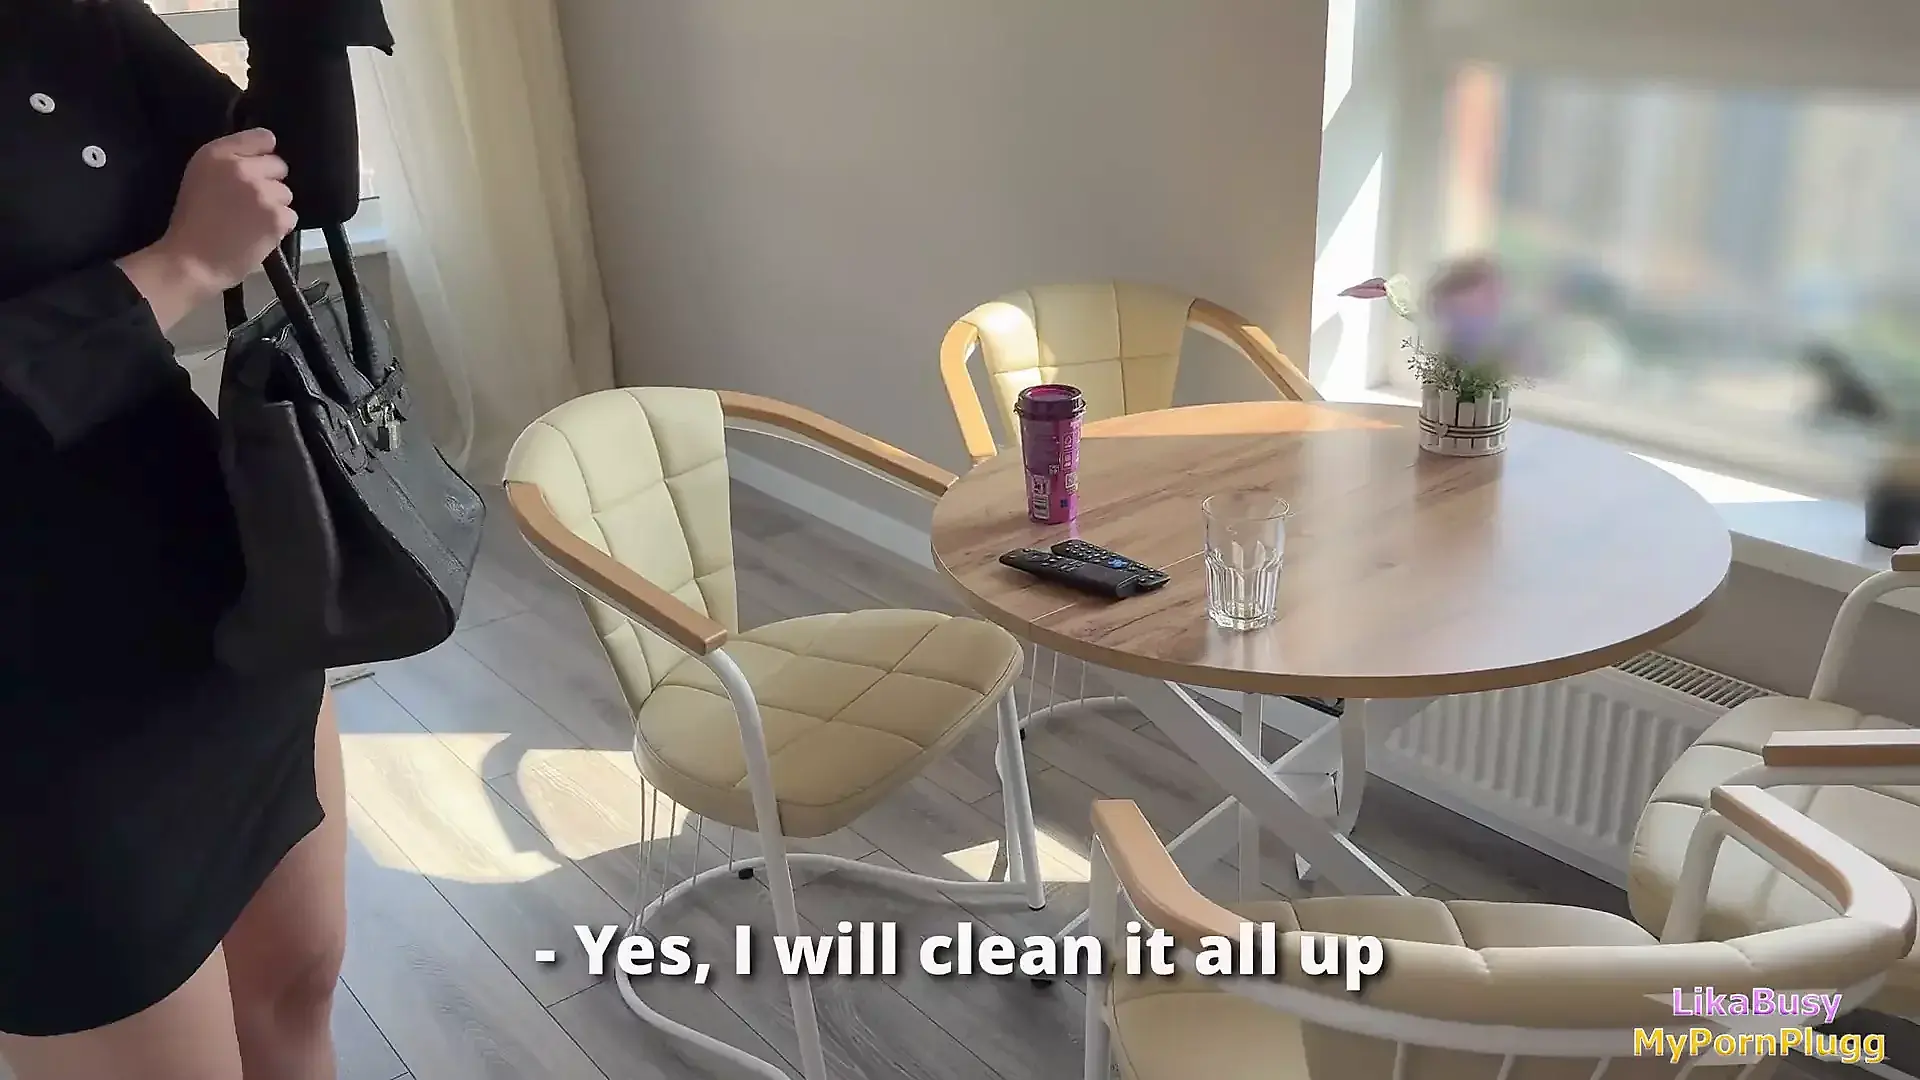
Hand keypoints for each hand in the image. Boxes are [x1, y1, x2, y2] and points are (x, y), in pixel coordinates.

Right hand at [117, 128, 295, 330]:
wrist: (191, 261)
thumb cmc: (192, 222)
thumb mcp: (200, 177)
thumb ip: (229, 161)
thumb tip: (265, 152)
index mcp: (217, 153)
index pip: (263, 137)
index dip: (264, 154)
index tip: (257, 167)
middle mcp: (242, 168)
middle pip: (279, 165)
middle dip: (270, 182)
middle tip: (250, 202)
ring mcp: (262, 192)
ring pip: (286, 193)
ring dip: (275, 206)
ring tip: (251, 221)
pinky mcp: (277, 217)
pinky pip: (291, 216)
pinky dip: (280, 227)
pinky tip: (259, 234)